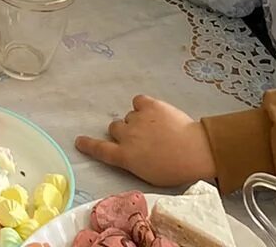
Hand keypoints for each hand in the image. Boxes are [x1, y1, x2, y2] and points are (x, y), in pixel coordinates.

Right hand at [75, 96, 216, 186]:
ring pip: (129, 116)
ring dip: (138, 121)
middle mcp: (126, 135)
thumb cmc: (174, 169)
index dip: (88, 145)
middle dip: (124, 132)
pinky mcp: (149, 104)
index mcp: (124, 156)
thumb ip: (132, 161)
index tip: (79, 140)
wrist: (196, 151)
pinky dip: (144, 106)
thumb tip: (128, 151)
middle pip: (114, 127)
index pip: (100, 149)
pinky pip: (138, 101)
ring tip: (156, 128)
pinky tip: (155, 113)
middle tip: (140, 138)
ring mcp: (137, 118)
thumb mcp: (147, 174)